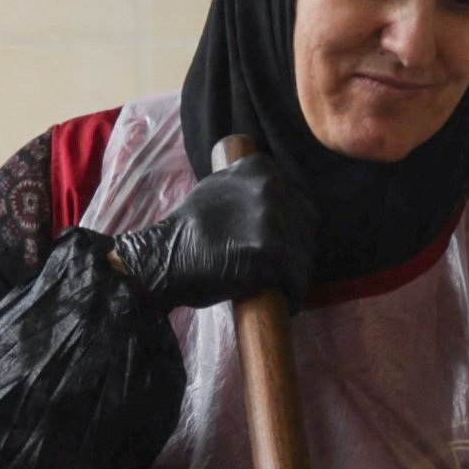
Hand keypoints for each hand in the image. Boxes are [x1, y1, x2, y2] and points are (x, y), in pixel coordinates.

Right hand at [127, 155, 319, 310]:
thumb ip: (251, 189)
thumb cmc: (189, 230)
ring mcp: (272, 221)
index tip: (275, 243)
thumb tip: (280, 194)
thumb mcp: (220, 190)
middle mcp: (271, 187)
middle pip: (305, 226)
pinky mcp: (272, 254)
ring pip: (304, 254)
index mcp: (261, 169)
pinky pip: (296, 280)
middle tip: (275, 269)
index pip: (296, 200)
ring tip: (275, 285)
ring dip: (294, 273)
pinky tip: (282, 300)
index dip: (290, 226)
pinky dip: (292, 294)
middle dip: (295, 249)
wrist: (163, 260)